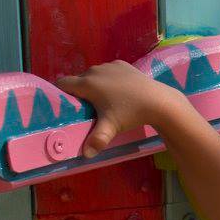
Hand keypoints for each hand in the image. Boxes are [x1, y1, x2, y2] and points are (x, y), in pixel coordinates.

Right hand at [58, 61, 177, 156]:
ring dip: (94, 84)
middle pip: (78, 79)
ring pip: (93, 74)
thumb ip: (97, 139)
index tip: (65, 104)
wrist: (158, 101)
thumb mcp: (111, 127)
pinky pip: (108, 71)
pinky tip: (117, 90)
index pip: (63, 83)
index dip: (60, 92)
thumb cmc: (131, 113)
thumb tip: (86, 155)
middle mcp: (95, 70)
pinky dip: (108, 78)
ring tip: (102, 99)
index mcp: (87, 84)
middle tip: (84, 106)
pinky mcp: (122, 64)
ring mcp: (109, 65)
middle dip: (79, 91)